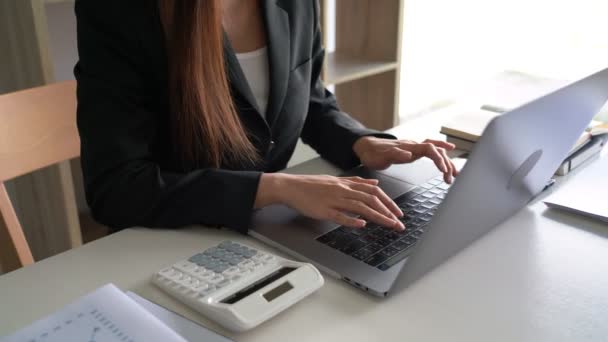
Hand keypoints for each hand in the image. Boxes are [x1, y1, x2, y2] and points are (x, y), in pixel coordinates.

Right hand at [255, 173, 404, 229]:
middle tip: (399, 223)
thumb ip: (356, 182)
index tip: (398, 212)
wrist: (291, 187)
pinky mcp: (324, 210)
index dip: (388, 202)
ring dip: (377, 216)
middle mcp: (343, 190)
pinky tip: (362, 224)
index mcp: (347, 184)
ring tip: (389, 225)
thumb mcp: (336, 180)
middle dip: (388, 211)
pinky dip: (352, 220)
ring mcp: (334, 200)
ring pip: (360, 207)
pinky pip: (340, 215)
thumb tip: (374, 182)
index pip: (373, 191)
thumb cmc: (311, 186)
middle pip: (371, 199)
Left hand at [353, 136, 458, 182]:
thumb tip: (409, 155)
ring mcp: (414, 148)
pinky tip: (447, 160)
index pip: (429, 149)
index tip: (444, 170)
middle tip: (450, 178)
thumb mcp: (381, 156)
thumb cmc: (373, 153)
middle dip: (446, 163)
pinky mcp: (413, 152)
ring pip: (436, 151)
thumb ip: (395, 155)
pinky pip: (431, 151)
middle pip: (437, 150)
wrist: (366, 147)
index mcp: (408, 147)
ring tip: (453, 175)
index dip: (438, 158)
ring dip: (446, 161)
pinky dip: (441, 156)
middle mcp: (414, 146)